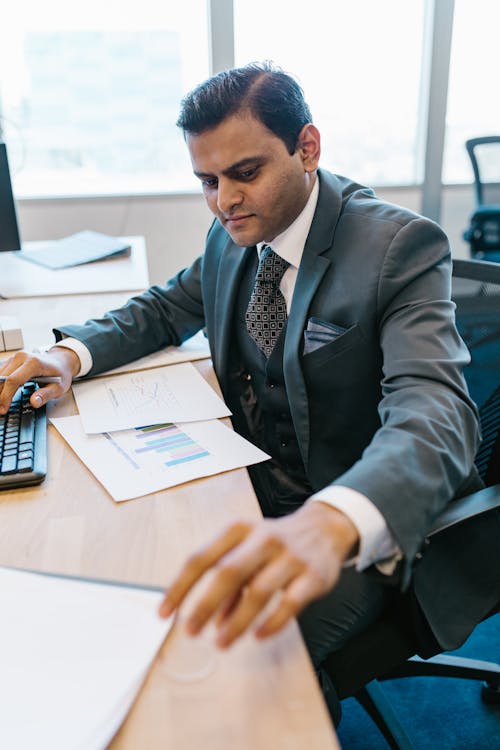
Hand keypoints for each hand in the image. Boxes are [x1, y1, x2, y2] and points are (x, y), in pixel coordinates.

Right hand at [0, 347, 79, 413]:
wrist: (60, 362)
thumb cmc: (60, 373)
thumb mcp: (59, 387)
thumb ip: (46, 395)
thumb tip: (34, 402)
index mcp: (34, 363)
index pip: (13, 380)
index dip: (6, 396)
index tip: (4, 408)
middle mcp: (22, 357)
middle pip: (3, 378)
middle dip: (0, 395)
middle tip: (0, 410)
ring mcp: (16, 357)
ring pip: (0, 375)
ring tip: (1, 404)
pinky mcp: (12, 360)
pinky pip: (2, 372)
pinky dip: (0, 384)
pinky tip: (2, 394)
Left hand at [159, 501, 358, 647]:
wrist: (324, 528)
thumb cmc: (275, 543)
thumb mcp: (247, 551)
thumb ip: (229, 585)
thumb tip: (212, 620)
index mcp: (238, 530)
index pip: (200, 558)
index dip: (179, 587)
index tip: (163, 613)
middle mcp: (263, 539)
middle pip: (227, 573)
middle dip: (204, 605)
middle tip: (190, 632)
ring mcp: (290, 556)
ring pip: (258, 592)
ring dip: (236, 622)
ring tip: (221, 643)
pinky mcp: (313, 575)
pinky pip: (290, 603)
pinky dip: (272, 623)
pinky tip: (258, 636)